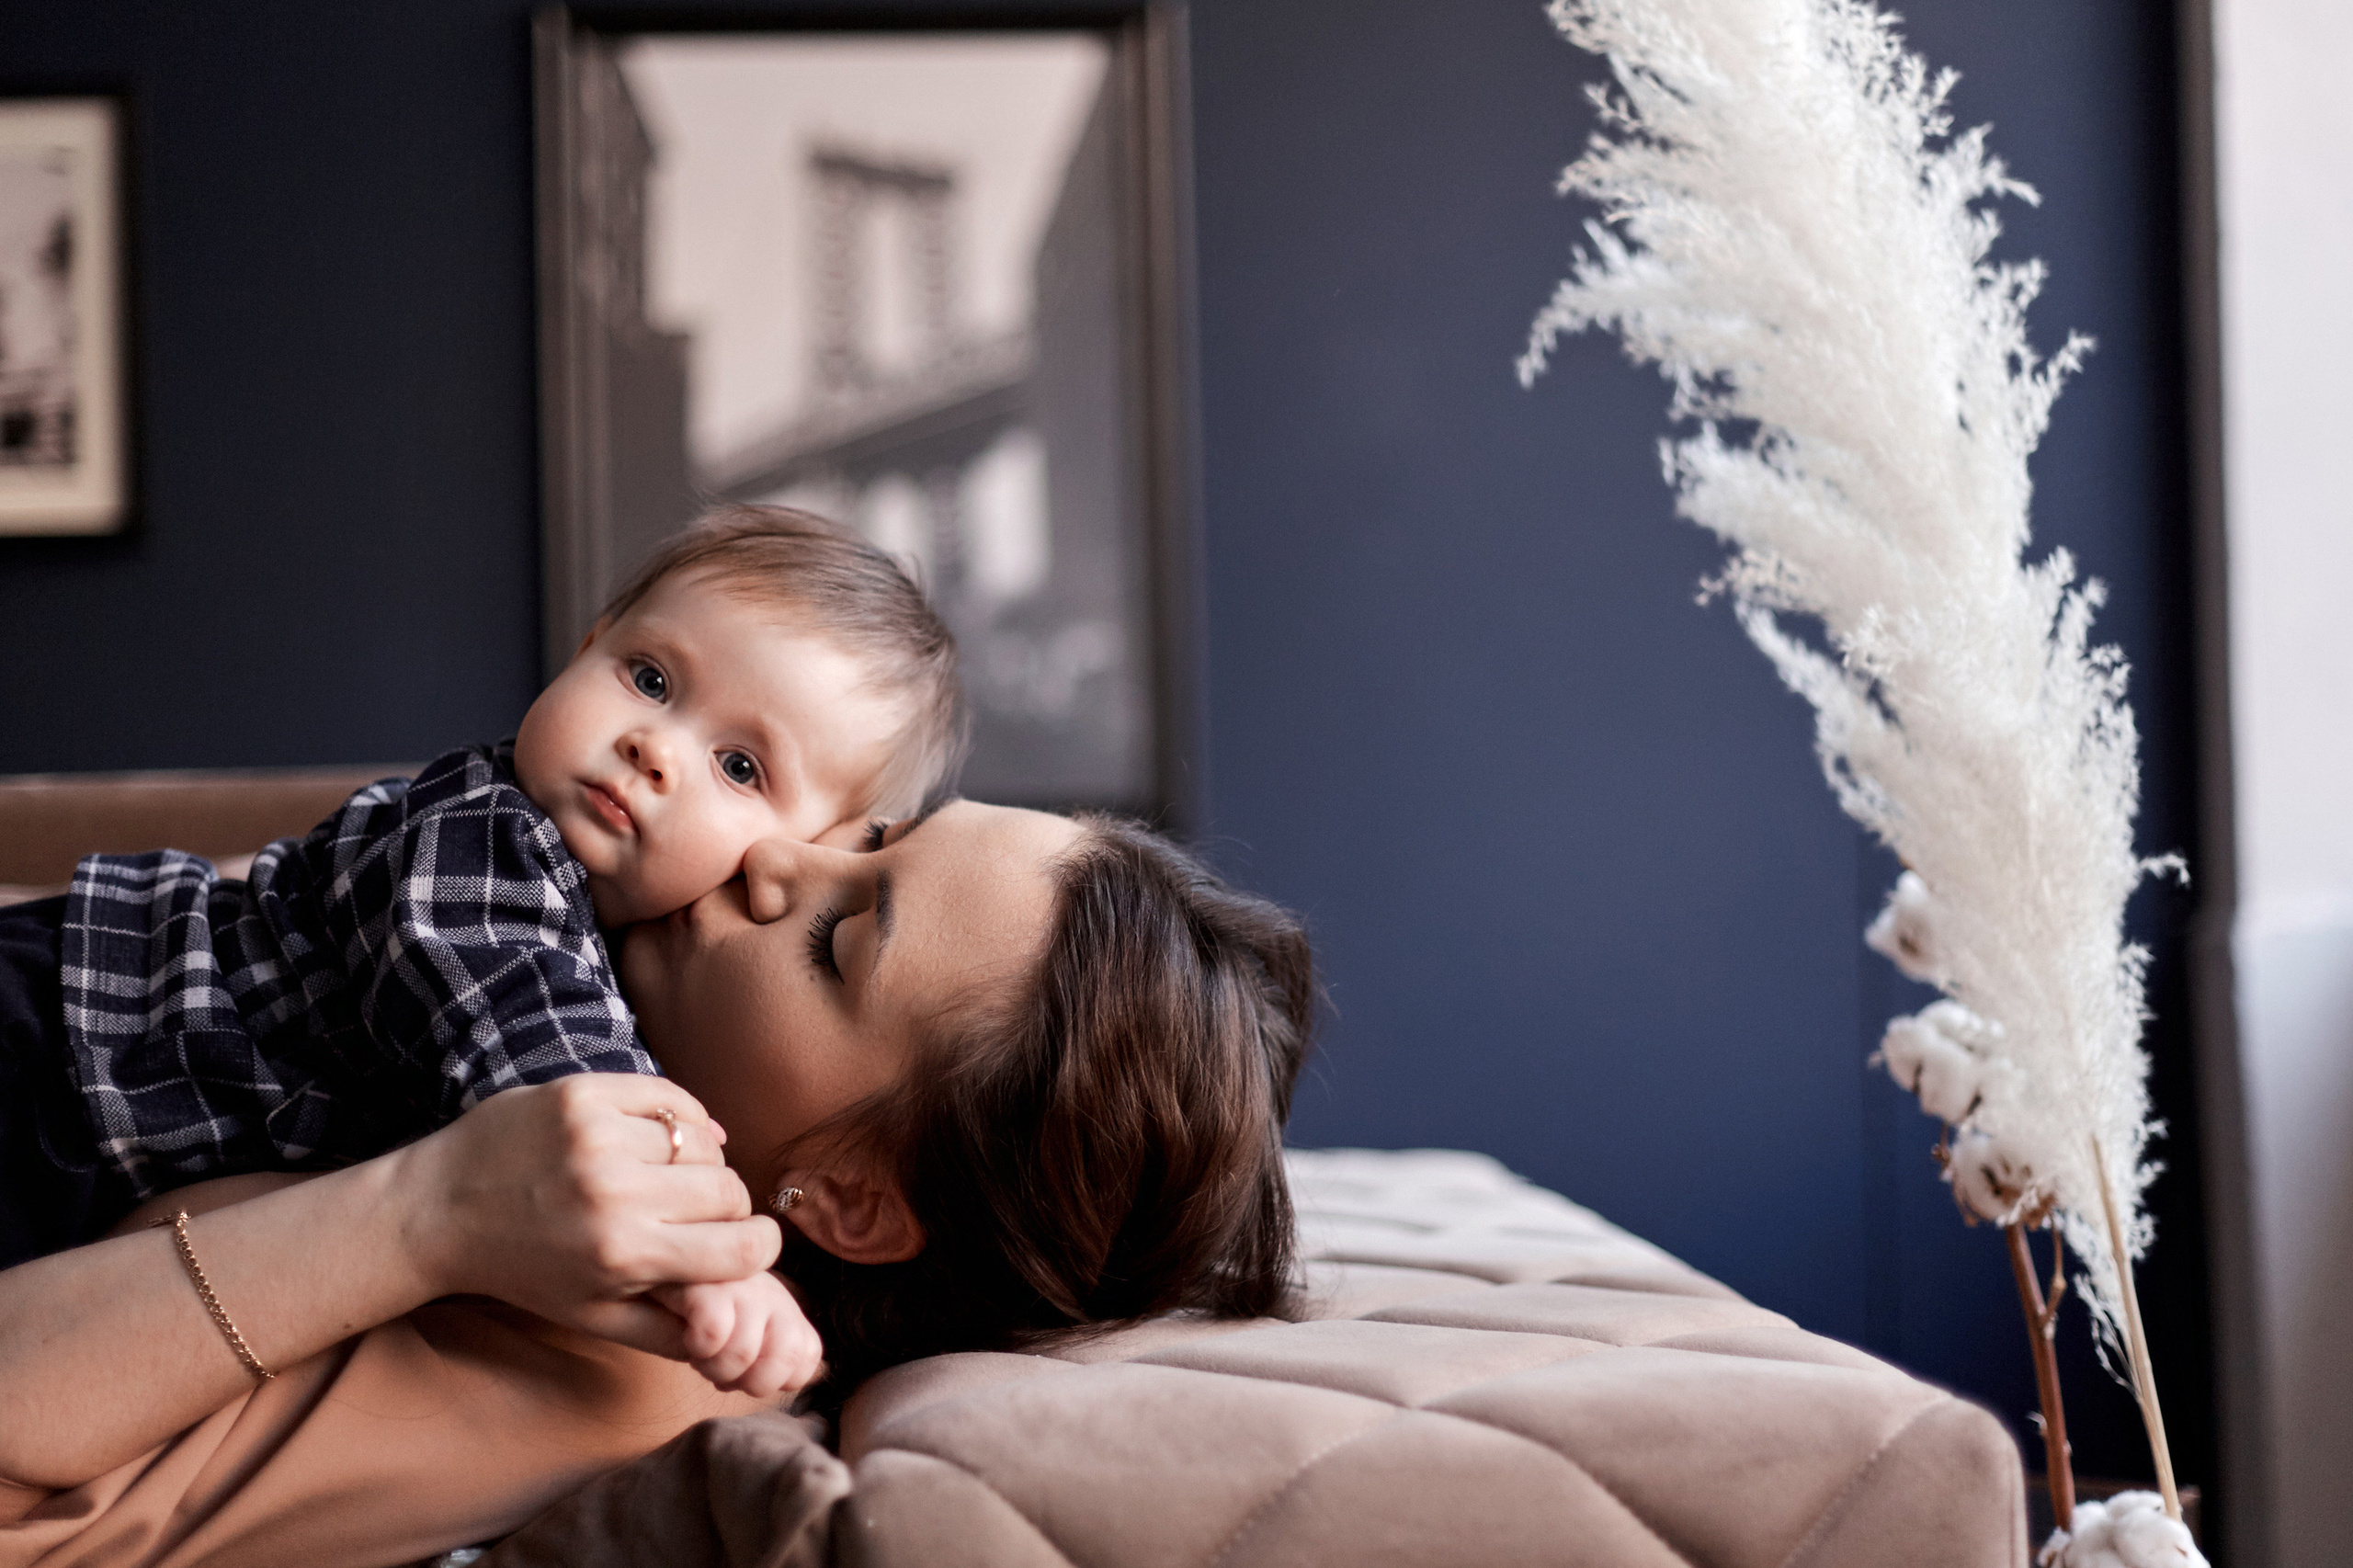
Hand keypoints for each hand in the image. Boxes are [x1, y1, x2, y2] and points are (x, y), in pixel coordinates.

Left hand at [390, 1074, 782, 1356]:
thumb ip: (671, 1330)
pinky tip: (657, 1141)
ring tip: (663, 1179)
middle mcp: (613, 1194)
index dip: (757, 1248)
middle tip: (693, 1215)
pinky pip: (672, 1100)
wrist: (437, 1210)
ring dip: (695, 1163)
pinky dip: (678, 1120)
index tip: (743, 1244)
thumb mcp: (593, 1316)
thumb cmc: (523, 1270)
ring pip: (703, 1144)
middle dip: (724, 1207)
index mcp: (623, 1257)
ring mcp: (597, 1136)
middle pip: (729, 1191)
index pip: (745, 1248)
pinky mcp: (583, 1093)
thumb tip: (742, 1328)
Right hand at [651, 1273, 824, 1398]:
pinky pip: (714, 1331)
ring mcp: (740, 1283)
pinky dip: (697, 1346)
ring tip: (700, 1352)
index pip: (807, 1357)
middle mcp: (771, 1292)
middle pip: (786, 1358)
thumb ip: (771, 1357)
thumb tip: (788, 1381)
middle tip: (721, 1368)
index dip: (771, 1379)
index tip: (743, 1371)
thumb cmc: (697, 1317)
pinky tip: (687, 1336)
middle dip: (748, 1382)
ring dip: (713, 1367)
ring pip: (743, 1354)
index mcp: (785, 1308)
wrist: (654, 1273)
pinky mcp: (705, 1280)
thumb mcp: (742, 1337)